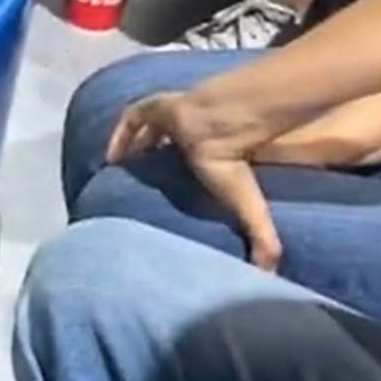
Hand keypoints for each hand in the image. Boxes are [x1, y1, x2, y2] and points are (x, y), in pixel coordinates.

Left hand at [107, 90, 284, 269]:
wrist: (222, 126)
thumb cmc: (234, 165)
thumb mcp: (248, 206)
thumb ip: (262, 237)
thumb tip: (270, 273)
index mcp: (204, 158)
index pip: (186, 170)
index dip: (172, 182)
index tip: (159, 202)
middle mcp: (186, 137)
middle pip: (163, 149)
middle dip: (149, 163)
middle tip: (134, 185)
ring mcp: (169, 118)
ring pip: (147, 132)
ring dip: (134, 148)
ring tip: (120, 172)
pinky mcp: (152, 107)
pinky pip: (132, 119)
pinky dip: (119, 136)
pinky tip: (110, 158)